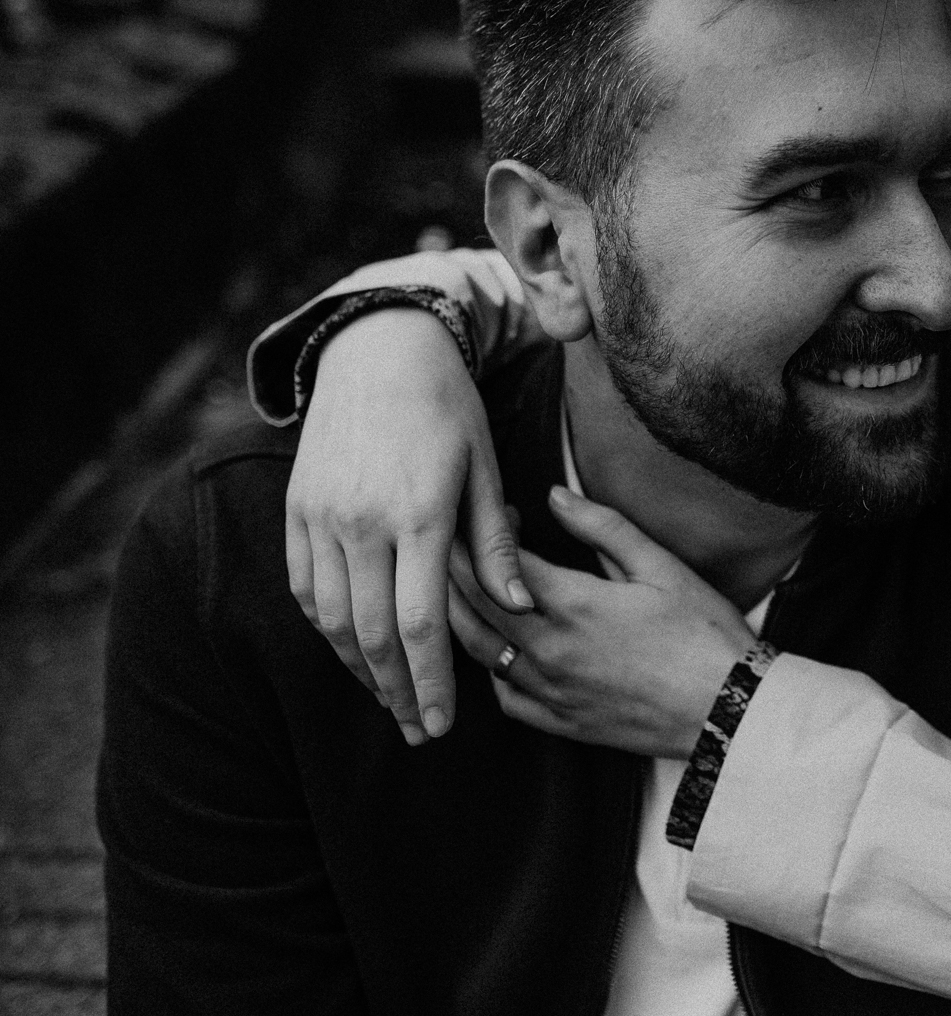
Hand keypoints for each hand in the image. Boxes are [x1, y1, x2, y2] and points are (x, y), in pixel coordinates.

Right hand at [285, 307, 529, 745]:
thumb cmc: (449, 408)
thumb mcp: (486, 467)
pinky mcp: (296, 511)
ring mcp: (321, 518)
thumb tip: (522, 609)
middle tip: (418, 732)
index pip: (422, 623)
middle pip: (372, 635)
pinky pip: (304, 589)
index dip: (432, 682)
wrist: (378, 350)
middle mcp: (362, 523)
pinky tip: (352, 650)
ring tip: (390, 700)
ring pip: (331, 620)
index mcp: (419, 515)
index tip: (443, 724)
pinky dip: (327, 628)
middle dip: (397, 692)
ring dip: (359, 669)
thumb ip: (495, 544)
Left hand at [447, 487, 756, 759]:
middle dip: (455, 568)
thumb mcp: (661, 567)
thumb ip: (602, 527)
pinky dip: (489, 669)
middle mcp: (549, 650)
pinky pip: (505, 697)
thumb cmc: (704, 634)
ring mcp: (551, 691)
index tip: (495, 514)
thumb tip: (554, 495)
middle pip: (475, 605)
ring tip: (453, 590)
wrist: (730, 709)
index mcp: (573, 605)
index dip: (489, 532)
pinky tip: (496, 652)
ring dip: (459, 616)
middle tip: (449, 542)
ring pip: (478, 652)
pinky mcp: (562, 722)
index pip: (502, 561)